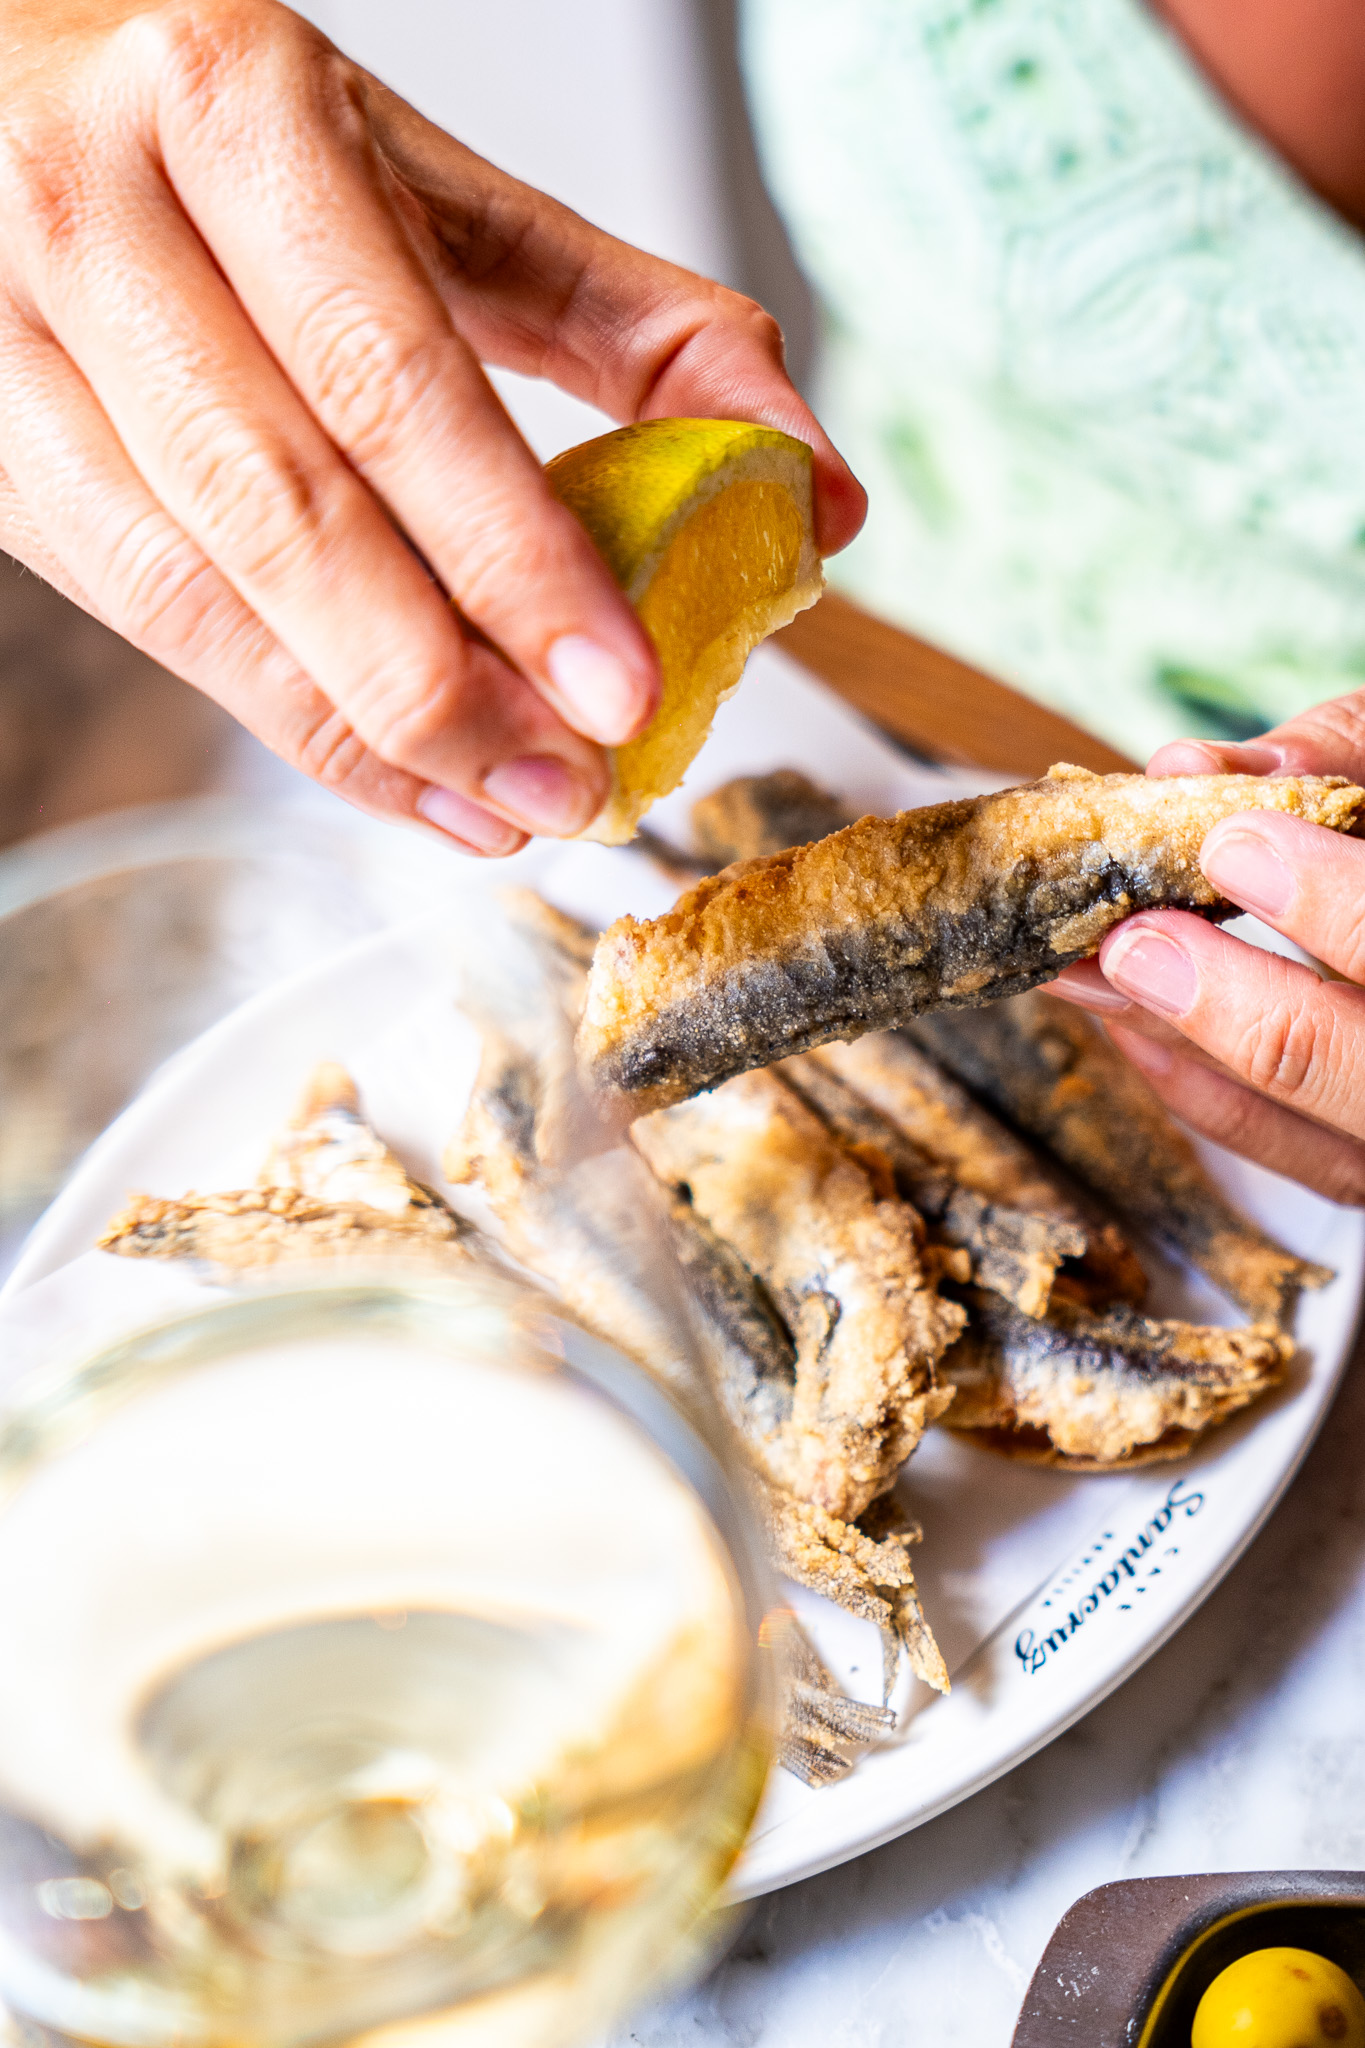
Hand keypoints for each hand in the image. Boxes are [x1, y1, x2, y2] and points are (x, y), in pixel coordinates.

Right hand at [0, 0, 863, 853]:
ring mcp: (6, 339)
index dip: (512, 556)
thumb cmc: (238, 143)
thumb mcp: (438, 187)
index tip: (622, 687)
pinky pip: (143, 622)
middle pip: (285, 510)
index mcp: (234, 111)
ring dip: (365, 737)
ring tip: (504, 807)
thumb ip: (633, 323)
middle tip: (573, 787)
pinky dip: (285, 721)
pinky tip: (400, 777)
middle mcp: (95, 215)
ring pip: (194, 593)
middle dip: (446, 683)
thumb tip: (807, 488)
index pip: (393, 382)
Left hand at [1050, 695, 1364, 1204]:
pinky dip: (1207, 1097)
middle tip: (1137, 942)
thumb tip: (1190, 770)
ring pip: (1322, 1136)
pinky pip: (1302, 1160)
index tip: (1233, 846)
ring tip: (1089, 972)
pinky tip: (1129, 1024)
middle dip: (1241, 1011)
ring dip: (1190, 1053)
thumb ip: (1337, 754)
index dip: (1340, 906)